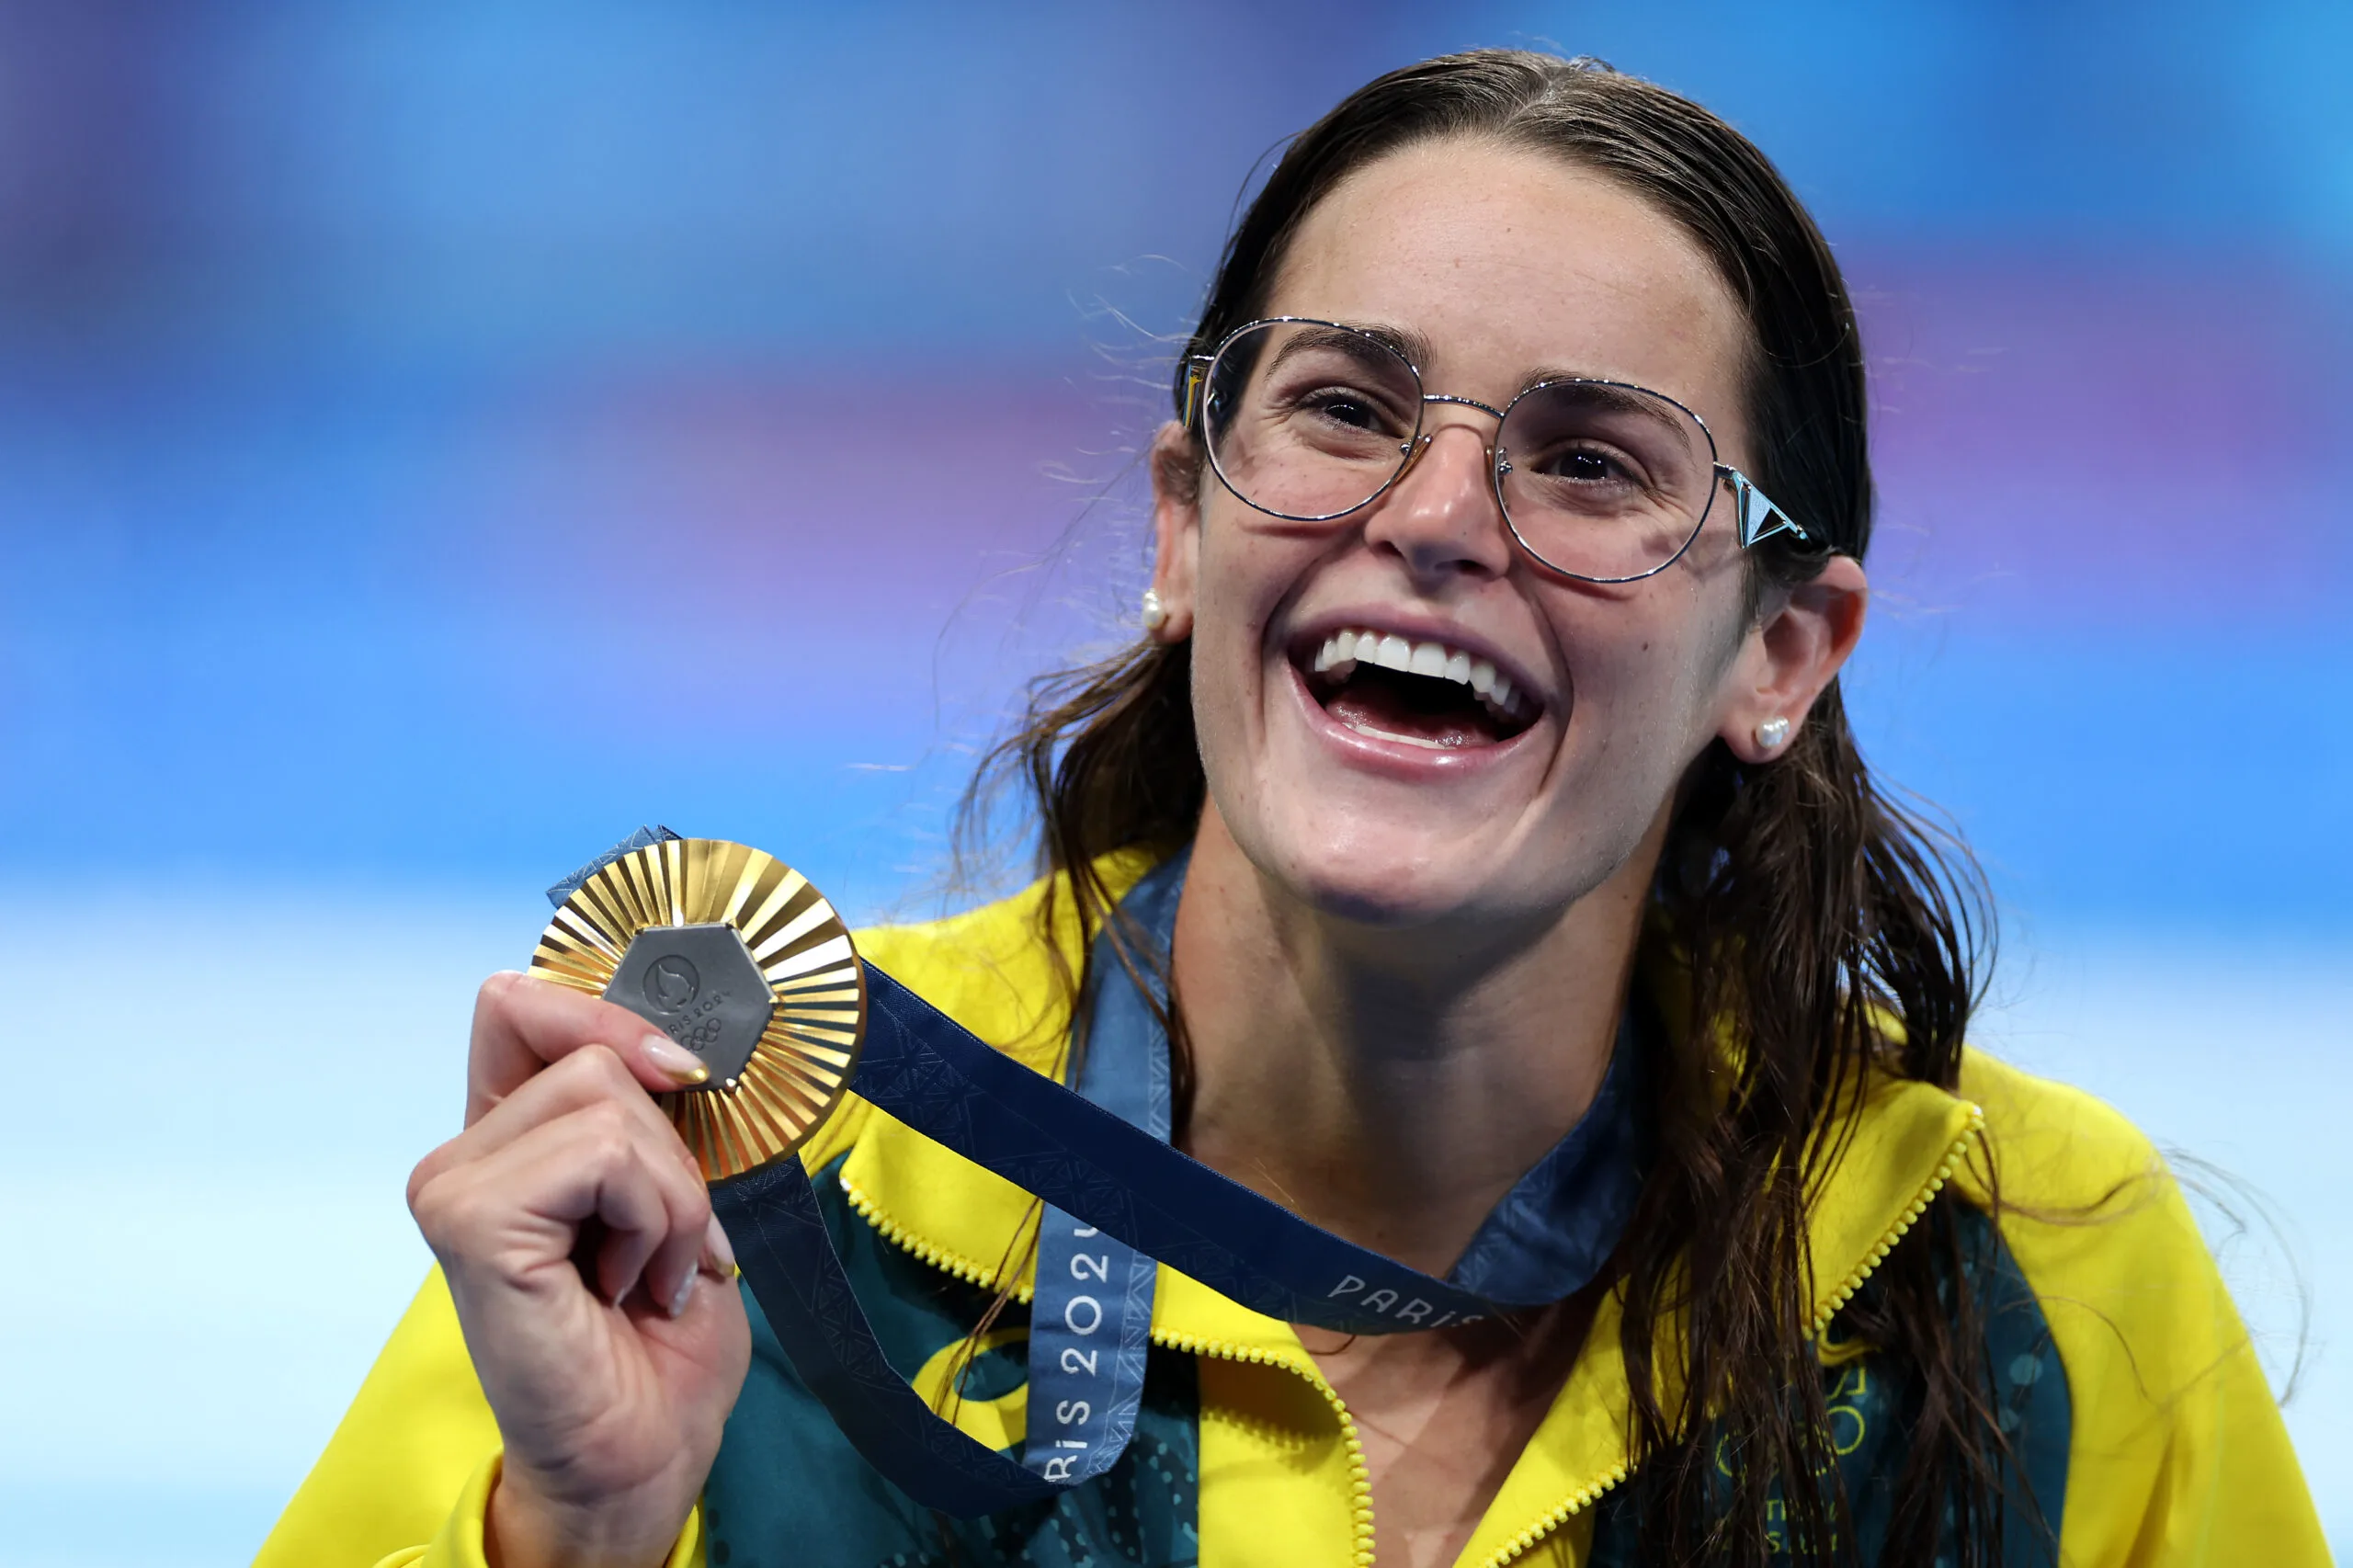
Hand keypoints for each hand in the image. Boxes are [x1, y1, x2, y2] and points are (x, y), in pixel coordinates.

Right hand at [408, 971, 750, 1567]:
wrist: (645, 1453)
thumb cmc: (660, 1341)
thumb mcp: (673, 1190)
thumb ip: (648, 1109)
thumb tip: (674, 1039)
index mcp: (508, 1135)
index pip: (522, 1001)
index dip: (609, 1017)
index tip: (682, 1076)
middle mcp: (465, 1154)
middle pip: (595, 1053)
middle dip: (673, 1150)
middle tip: (666, 1244)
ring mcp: (453, 1186)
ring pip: (609, 1102)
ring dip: (673, 1196)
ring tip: (649, 1271)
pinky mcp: (470, 1221)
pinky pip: (604, 1153)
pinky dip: (655, 1217)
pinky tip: (628, 1284)